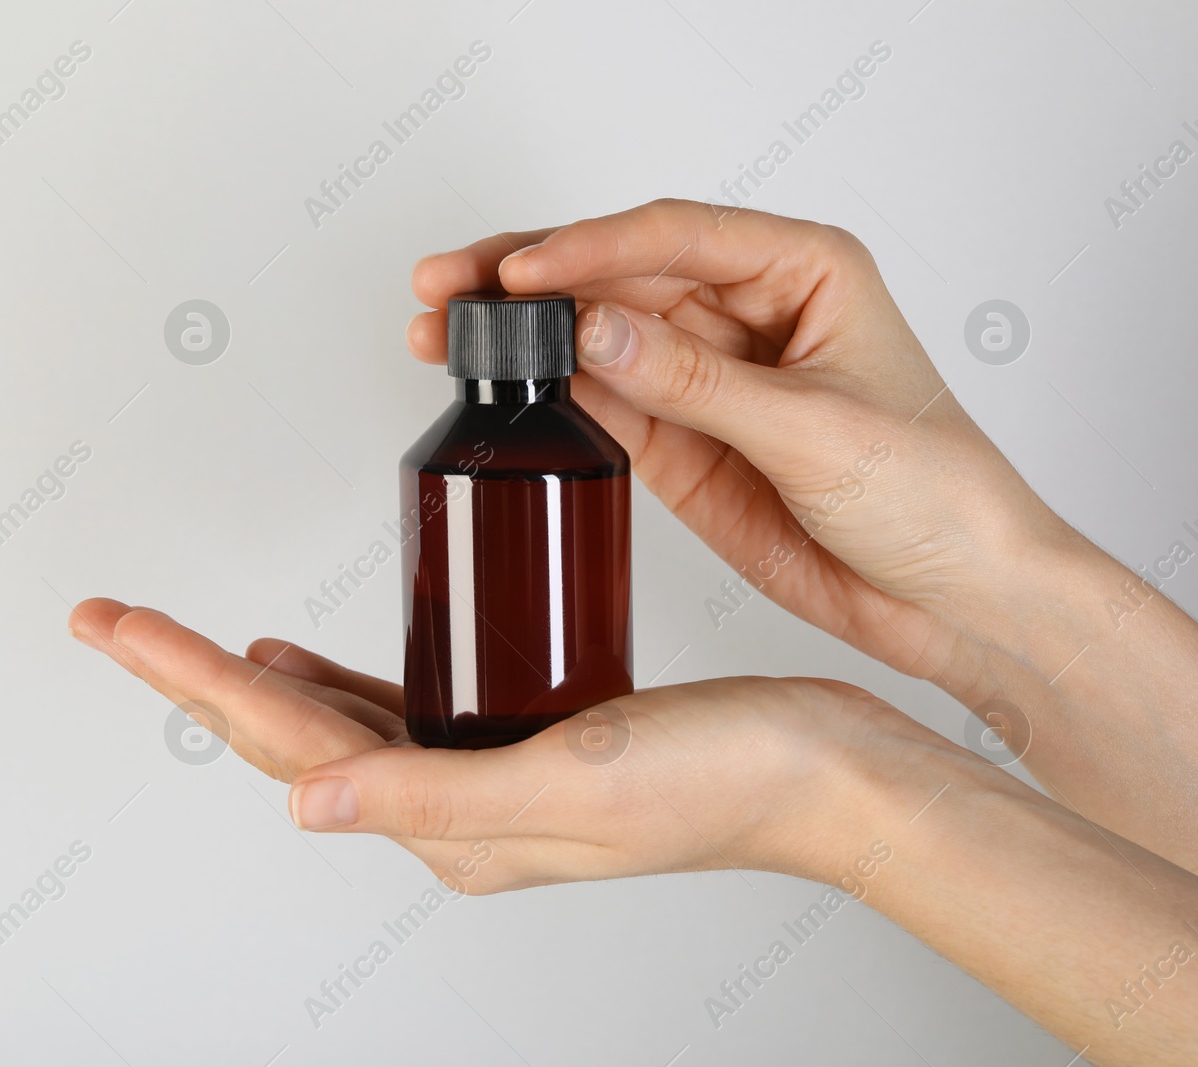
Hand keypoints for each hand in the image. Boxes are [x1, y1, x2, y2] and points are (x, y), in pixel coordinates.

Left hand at [68, 598, 909, 891]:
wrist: (824, 770)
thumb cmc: (724, 778)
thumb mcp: (572, 782)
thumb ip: (432, 795)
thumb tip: (307, 804)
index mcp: (451, 823)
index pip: (287, 738)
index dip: (192, 674)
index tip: (119, 625)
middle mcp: (452, 808)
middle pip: (287, 730)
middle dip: (194, 673)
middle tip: (118, 622)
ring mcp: (482, 774)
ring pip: (331, 720)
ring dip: (253, 679)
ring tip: (188, 640)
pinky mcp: (519, 736)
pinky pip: (396, 709)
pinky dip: (337, 679)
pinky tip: (311, 655)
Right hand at [406, 199, 1197, 873]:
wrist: (955, 600)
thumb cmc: (937, 494)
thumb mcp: (815, 428)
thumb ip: (695, 382)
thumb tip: (592, 331)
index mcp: (800, 270)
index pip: (674, 236)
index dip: (586, 248)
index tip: (518, 272)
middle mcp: (746, 312)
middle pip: (616, 276)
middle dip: (527, 279)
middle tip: (445, 286)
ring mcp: (707, 379)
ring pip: (596, 336)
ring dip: (522, 336)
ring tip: (442, 334)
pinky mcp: (683, 443)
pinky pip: (603, 403)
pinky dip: (550, 395)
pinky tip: (498, 385)